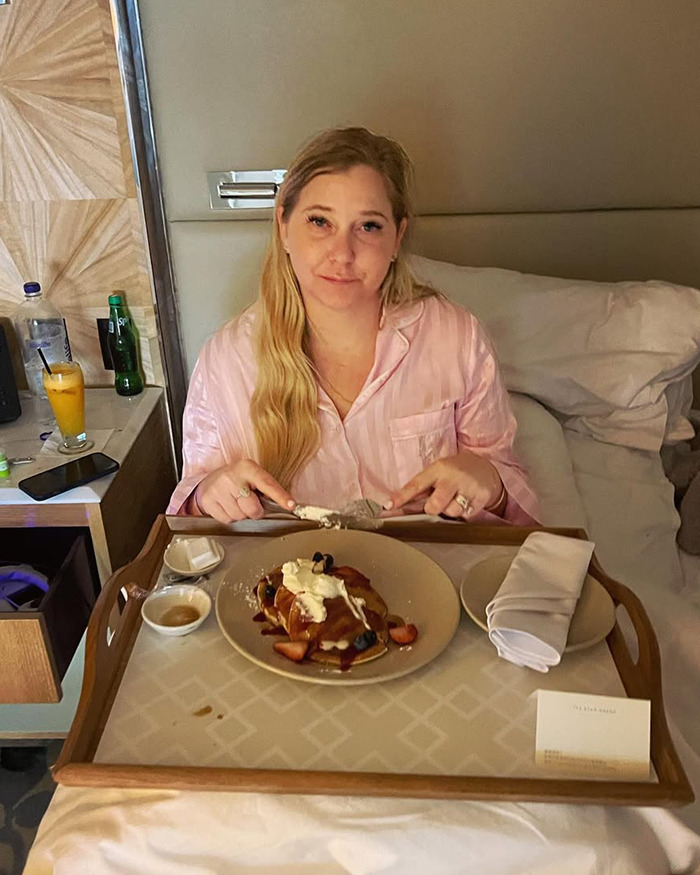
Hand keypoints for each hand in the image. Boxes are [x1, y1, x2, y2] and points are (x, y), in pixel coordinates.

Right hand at [193, 459, 295, 523]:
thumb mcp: (252, 477)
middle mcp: (232, 477)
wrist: (210, 480)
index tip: (291, 505)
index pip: (267, 484)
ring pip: (239, 516)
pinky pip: (227, 520)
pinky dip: (229, 517)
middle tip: (249, 503)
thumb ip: (266, 489)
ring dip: (241, 514)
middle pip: (252, 508)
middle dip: (255, 511)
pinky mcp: (208, 501)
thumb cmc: (237, 481)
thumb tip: (286, 505)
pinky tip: (226, 506)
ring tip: (235, 502)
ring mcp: (218, 489)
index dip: (280, 496)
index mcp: (247, 468)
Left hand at [386, 451, 502, 518]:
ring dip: (451, 510)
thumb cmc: (455, 472)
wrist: (486, 469)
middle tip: (438, 503)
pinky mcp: (481, 497)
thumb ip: (422, 488)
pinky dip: (465, 513)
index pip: (416, 484)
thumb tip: (397, 504)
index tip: (389, 505)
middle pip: (435, 505)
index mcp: (438, 469)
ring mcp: (468, 487)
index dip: (401, 496)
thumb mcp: (438, 473)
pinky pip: (467, 516)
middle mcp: (452, 477)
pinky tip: (467, 501)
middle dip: (433, 509)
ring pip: (452, 512)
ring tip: (455, 499)